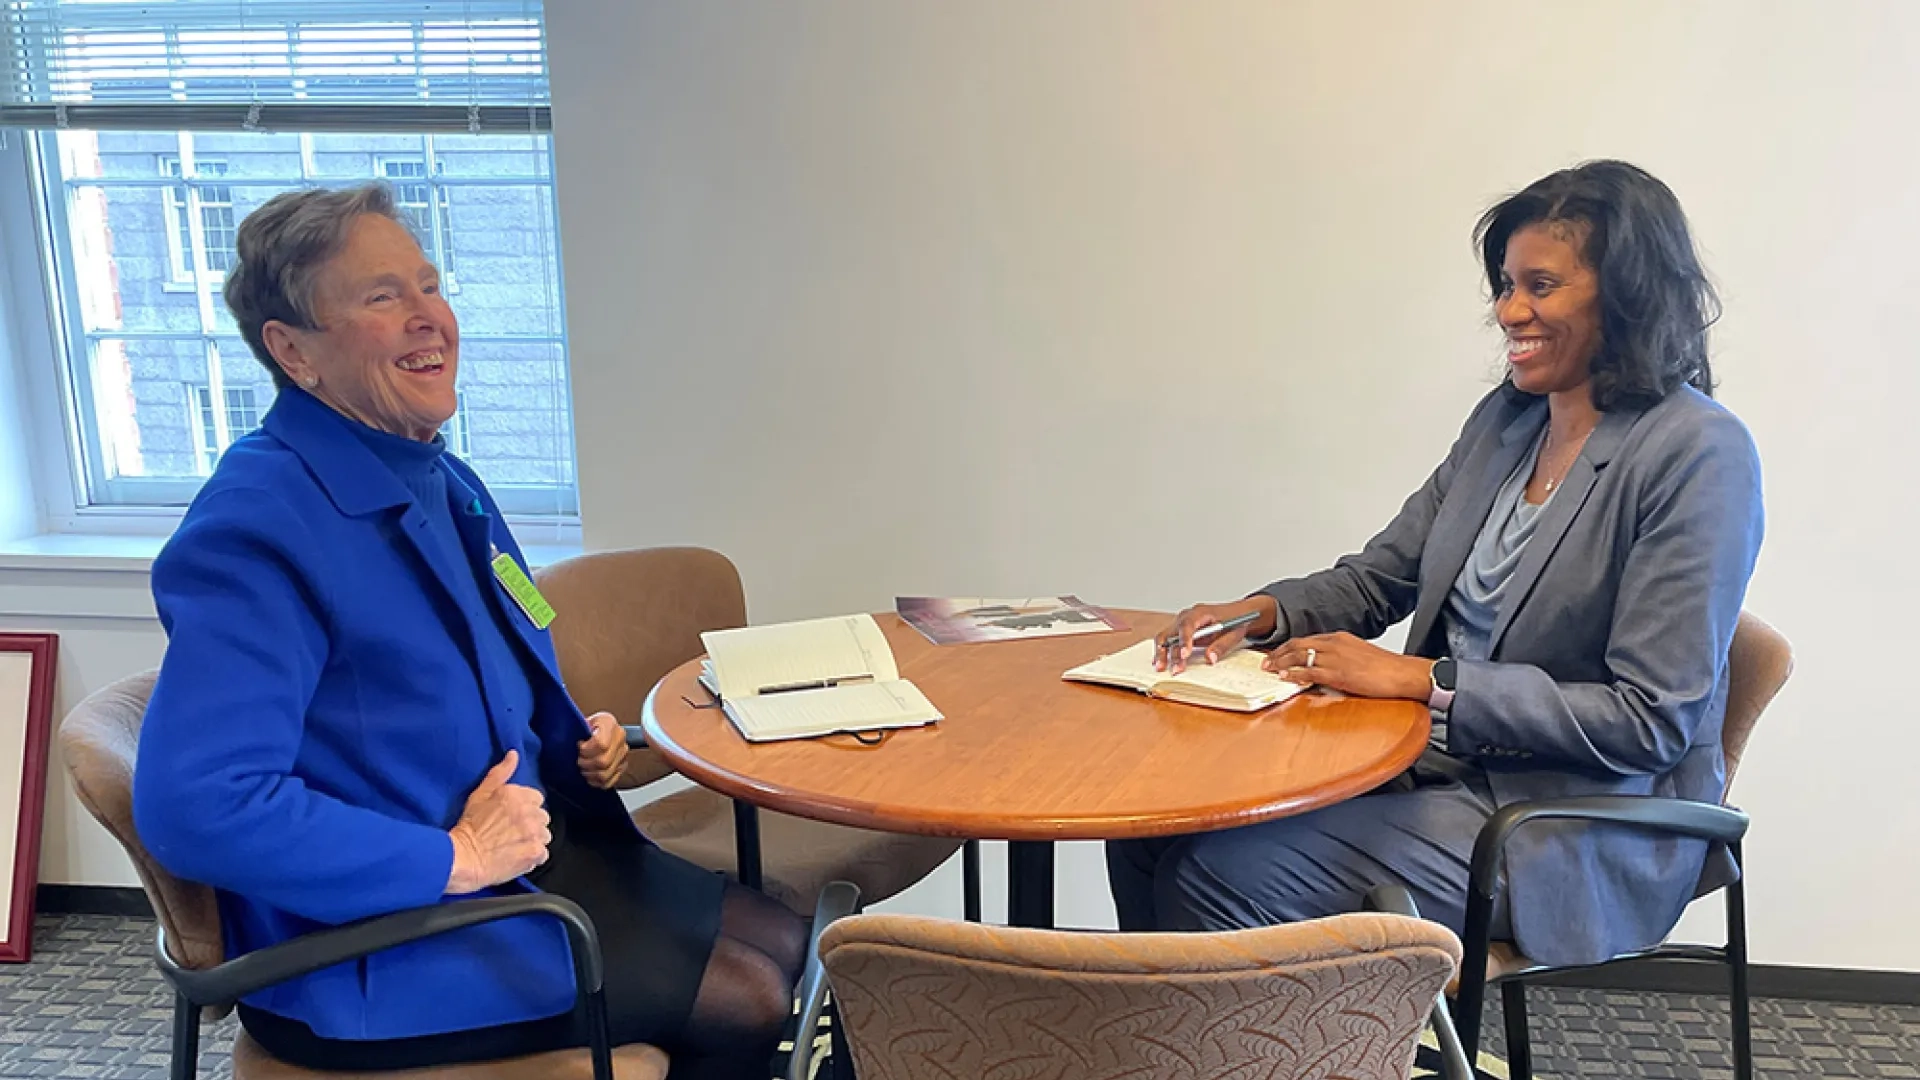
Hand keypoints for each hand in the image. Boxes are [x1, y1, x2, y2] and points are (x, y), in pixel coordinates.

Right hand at [447, 751, 550, 893]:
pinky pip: (543, 854)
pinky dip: (533, 857)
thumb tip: (514, 754)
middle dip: (531, 824)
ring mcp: (534, 833)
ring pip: (545, 835)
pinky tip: (518, 857)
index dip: (526, 808)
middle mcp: (529, 812)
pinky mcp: (535, 852)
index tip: (513, 817)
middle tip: (513, 832)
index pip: (537, 798)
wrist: (463, 857)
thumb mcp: (480, 794)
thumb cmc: (468, 826)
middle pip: (543, 817)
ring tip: (515, 845)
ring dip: (534, 840)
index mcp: (517, 795)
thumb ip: (500, 772)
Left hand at [576, 711, 627, 789]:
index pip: (601, 744)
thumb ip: (574, 729)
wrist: (590, 730)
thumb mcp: (577, 722)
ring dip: (590, 774)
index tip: (579, 747)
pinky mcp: (622, 766)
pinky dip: (596, 782)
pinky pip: (609, 781)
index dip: (586, 750)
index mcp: (608, 722)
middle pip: (603, 761)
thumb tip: (563, 738)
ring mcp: (622, 753)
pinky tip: (590, 774)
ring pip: (605, 774)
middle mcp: (619, 737)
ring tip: (583, 767)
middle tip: (579, 759)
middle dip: (586, 763)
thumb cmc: (581, 726)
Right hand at [1156, 597, 1278, 673]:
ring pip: (1165, 637)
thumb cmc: (1235, 620)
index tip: (1184, 655)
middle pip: (1172, 632)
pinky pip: (1167, 640)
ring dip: (1162, 653)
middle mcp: (1186, 616)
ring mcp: (1181, 623)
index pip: (1187, 625)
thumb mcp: (1233, 633)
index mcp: (1200, 612)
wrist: (1237, 613)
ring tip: (1160, 668)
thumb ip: (1221, 645)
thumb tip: (1210, 658)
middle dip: (1170, 652)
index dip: (1184, 640)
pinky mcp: (1180, 631)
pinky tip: (1159, 663)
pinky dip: (1163, 651)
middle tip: (1175, 669)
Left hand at [1265, 632, 1433, 700]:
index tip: (1277, 653)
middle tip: (1266, 661)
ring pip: (1301, 657)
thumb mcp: (1358, 654)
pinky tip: (1286, 678)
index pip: (1306, 640)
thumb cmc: (1384, 667)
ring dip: (1282, 663)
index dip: (1288, 646)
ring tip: (1270, 669)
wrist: (1402, 673)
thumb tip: (1324, 666)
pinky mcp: (1339, 674)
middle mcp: (1335, 644)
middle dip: (1279, 653)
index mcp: (1339, 638)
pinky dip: (1295, 674)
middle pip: (1299, 645)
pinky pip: (1311, 672)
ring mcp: (1336, 659)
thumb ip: (1339, 656)